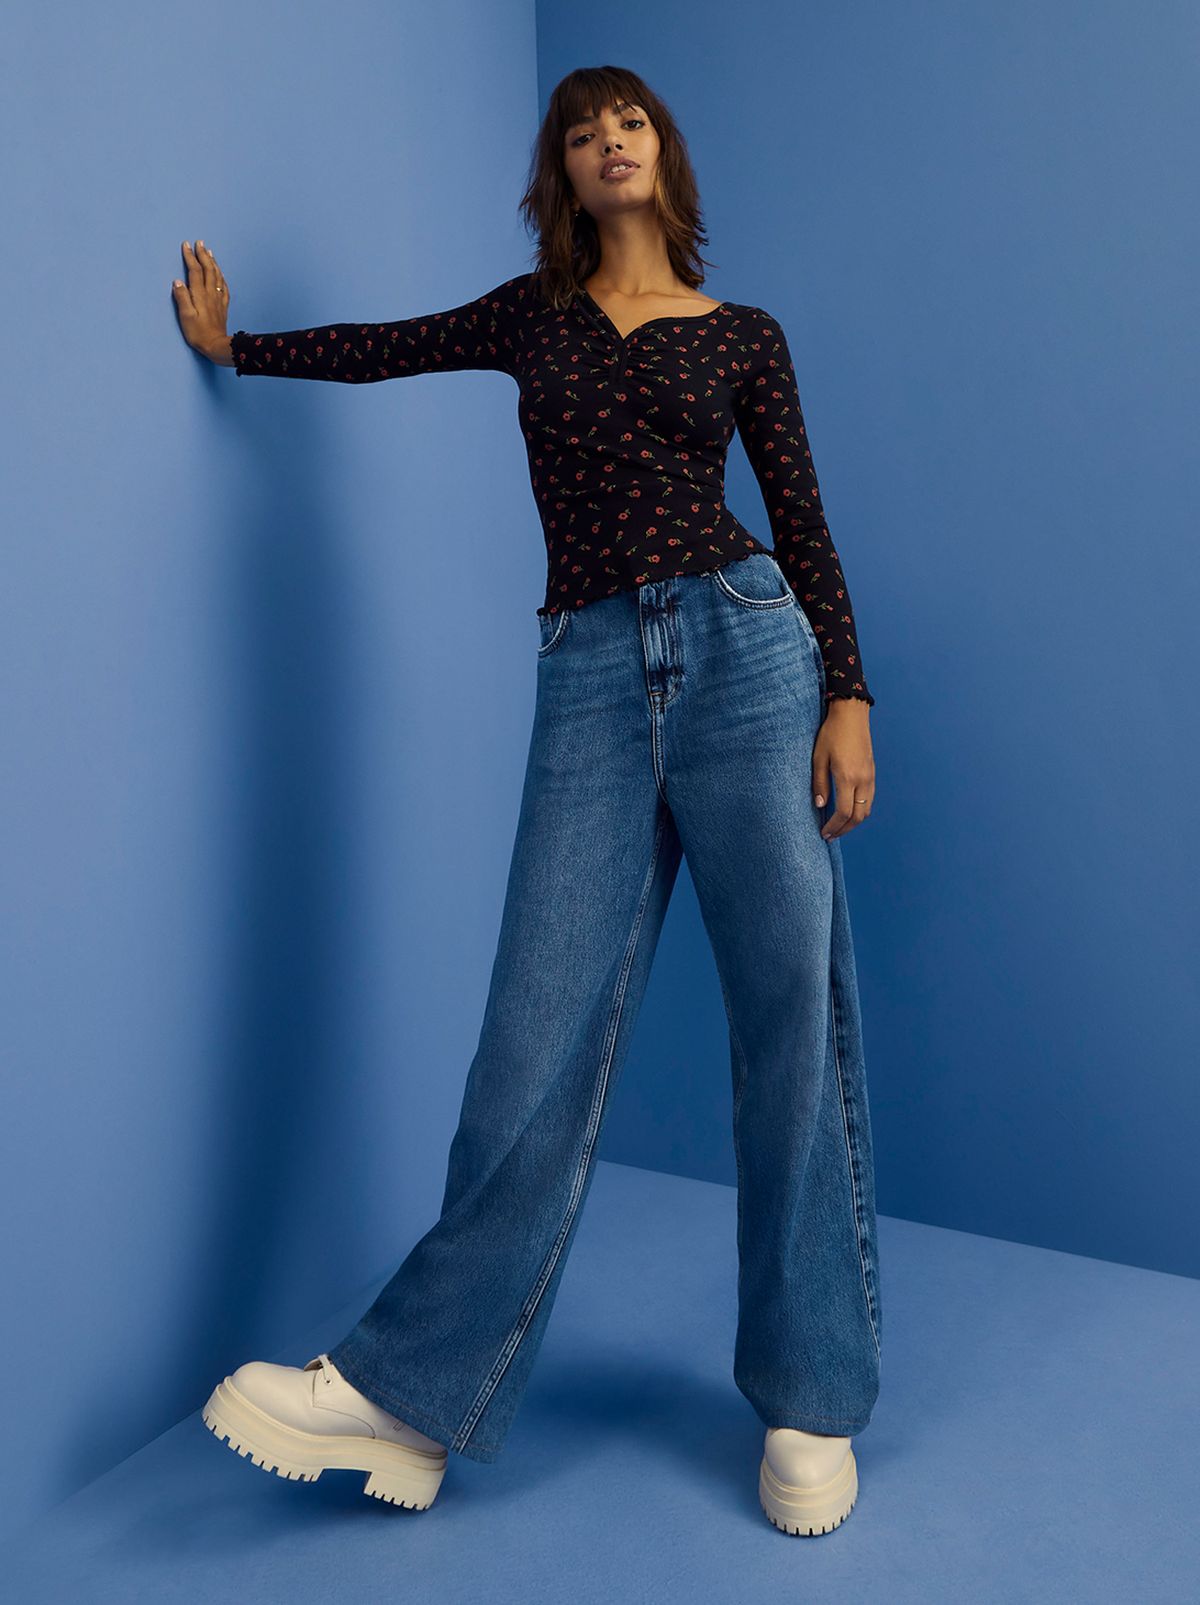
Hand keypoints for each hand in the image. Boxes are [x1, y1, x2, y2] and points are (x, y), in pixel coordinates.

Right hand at [172, 240, 232, 360]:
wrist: (217, 346)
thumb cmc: (198, 333)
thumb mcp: (185, 316)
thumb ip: (182, 298)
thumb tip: (177, 281)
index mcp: (200, 294)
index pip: (194, 271)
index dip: (190, 257)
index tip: (186, 245)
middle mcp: (210, 294)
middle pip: (208, 269)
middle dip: (203, 255)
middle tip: (199, 242)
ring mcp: (218, 299)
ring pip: (217, 276)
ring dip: (212, 262)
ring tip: (209, 252)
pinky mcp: (223, 306)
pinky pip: (223, 287)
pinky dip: (221, 276)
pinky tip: (220, 274)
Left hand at [812, 699, 873, 839]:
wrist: (852, 714)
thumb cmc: (831, 733)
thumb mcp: (818, 758)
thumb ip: (819, 783)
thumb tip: (820, 805)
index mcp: (847, 777)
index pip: (843, 812)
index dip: (834, 827)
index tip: (824, 833)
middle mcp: (863, 780)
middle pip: (858, 816)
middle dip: (844, 829)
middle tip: (830, 835)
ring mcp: (870, 777)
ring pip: (866, 810)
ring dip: (853, 822)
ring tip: (838, 826)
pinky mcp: (872, 772)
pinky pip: (869, 799)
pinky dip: (860, 810)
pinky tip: (848, 811)